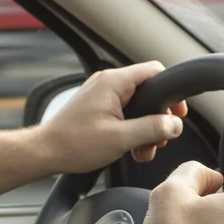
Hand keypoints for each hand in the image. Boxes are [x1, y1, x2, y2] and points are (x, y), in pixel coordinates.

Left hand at [36, 61, 186, 173]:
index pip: (155, 71)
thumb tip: (175, 125)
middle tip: (160, 139)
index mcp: (114, 82)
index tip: (177, 114)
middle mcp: (108, 83)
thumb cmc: (75, 143)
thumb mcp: (121, 139)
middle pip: (149, 92)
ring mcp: (102, 94)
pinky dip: (132, 129)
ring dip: (145, 128)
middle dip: (158, 118)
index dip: (171, 93)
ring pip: (138, 105)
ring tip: (143, 150)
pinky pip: (125, 112)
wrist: (45, 152)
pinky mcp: (98, 107)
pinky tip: (131, 148)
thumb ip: (152, 129)